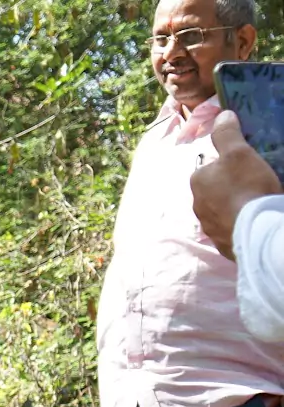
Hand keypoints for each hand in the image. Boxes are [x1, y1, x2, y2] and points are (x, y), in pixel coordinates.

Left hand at [191, 111, 282, 260]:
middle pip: (215, 190)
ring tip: (255, 202)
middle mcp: (196, 205)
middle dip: (230, 186)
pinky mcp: (222, 244)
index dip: (229, 164)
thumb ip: (227, 134)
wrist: (256, 229)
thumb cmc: (246, 186)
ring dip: (234, 206)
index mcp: (197, 181)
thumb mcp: (239, 153)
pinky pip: (230, 228)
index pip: (210, 167)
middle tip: (255, 183)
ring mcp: (209, 227)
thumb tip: (221, 115)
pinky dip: (239, 223)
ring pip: (221, 210)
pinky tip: (253, 220)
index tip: (248, 165)